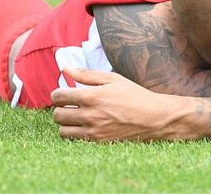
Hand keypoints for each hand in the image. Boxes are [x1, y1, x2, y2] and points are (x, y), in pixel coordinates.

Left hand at [51, 67, 184, 140]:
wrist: (153, 117)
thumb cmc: (134, 95)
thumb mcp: (112, 79)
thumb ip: (86, 74)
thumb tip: (65, 67)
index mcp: (91, 96)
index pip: (57, 96)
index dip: (57, 94)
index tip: (63, 94)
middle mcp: (89, 115)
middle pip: (57, 115)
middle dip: (60, 108)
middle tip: (71, 106)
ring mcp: (94, 131)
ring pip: (62, 131)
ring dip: (66, 123)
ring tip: (77, 117)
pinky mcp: (98, 143)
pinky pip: (74, 141)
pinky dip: (75, 134)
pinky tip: (85, 127)